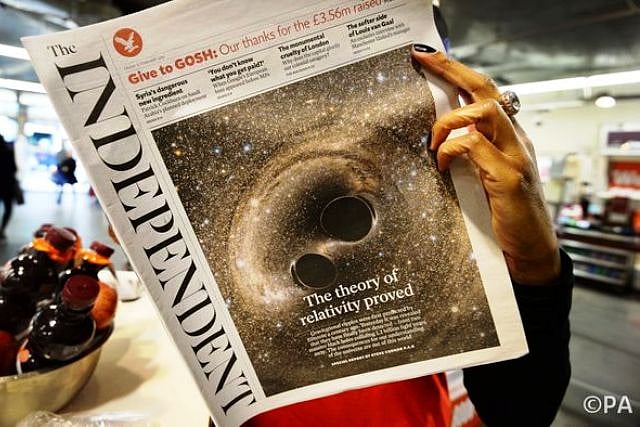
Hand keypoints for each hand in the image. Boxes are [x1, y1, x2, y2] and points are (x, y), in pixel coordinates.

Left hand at [411, 45, 560, 285]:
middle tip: (423, 59)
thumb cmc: (504, 214)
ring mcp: (515, 157)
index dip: (458, 71)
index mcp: (508, 137)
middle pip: (487, 89)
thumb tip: (438, 139)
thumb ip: (470, 154)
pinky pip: (475, 145)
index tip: (428, 57)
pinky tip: (441, 164)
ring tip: (433, 144)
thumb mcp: (484, 176)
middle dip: (452, 69)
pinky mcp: (507, 177)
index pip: (486, 91)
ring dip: (449, 122)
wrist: (529, 249)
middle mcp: (515, 140)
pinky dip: (451, 149)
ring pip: (484, 111)